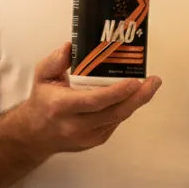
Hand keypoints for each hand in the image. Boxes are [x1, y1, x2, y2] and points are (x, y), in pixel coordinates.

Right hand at [0, 42, 161, 157]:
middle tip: (153, 82)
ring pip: (118, 118)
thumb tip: (73, 45)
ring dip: (136, 102)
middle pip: (114, 113)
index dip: (117, 92)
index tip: (134, 81)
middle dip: (138, 97)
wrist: (35, 134)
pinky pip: (115, 123)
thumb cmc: (42, 101)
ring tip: (150, 86)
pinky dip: (124, 109)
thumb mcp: (42, 75)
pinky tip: (132, 97)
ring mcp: (86, 137)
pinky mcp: (95, 141)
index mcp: (61, 106)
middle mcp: (75, 125)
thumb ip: (56, 60)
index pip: (94, 101)